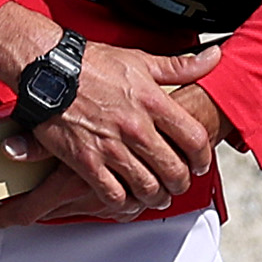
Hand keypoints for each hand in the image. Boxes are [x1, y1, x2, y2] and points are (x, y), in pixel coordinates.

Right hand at [0, 4, 221, 217]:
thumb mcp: (141, 60)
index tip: (199, 164)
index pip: (194, 139)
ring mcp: (110, 147)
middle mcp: (135, 127)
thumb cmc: (90, 64)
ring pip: (146, 186)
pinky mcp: (85, 160)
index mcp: (153, 102)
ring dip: (156, 197)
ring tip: (156, 197)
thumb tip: (214, 58)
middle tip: (178, 185)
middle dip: (180, 182)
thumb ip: (181, 66)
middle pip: (173, 169)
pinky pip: (111, 192)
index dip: (202, 158)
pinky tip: (126, 201)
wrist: (47, 70)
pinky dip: (123, 203)